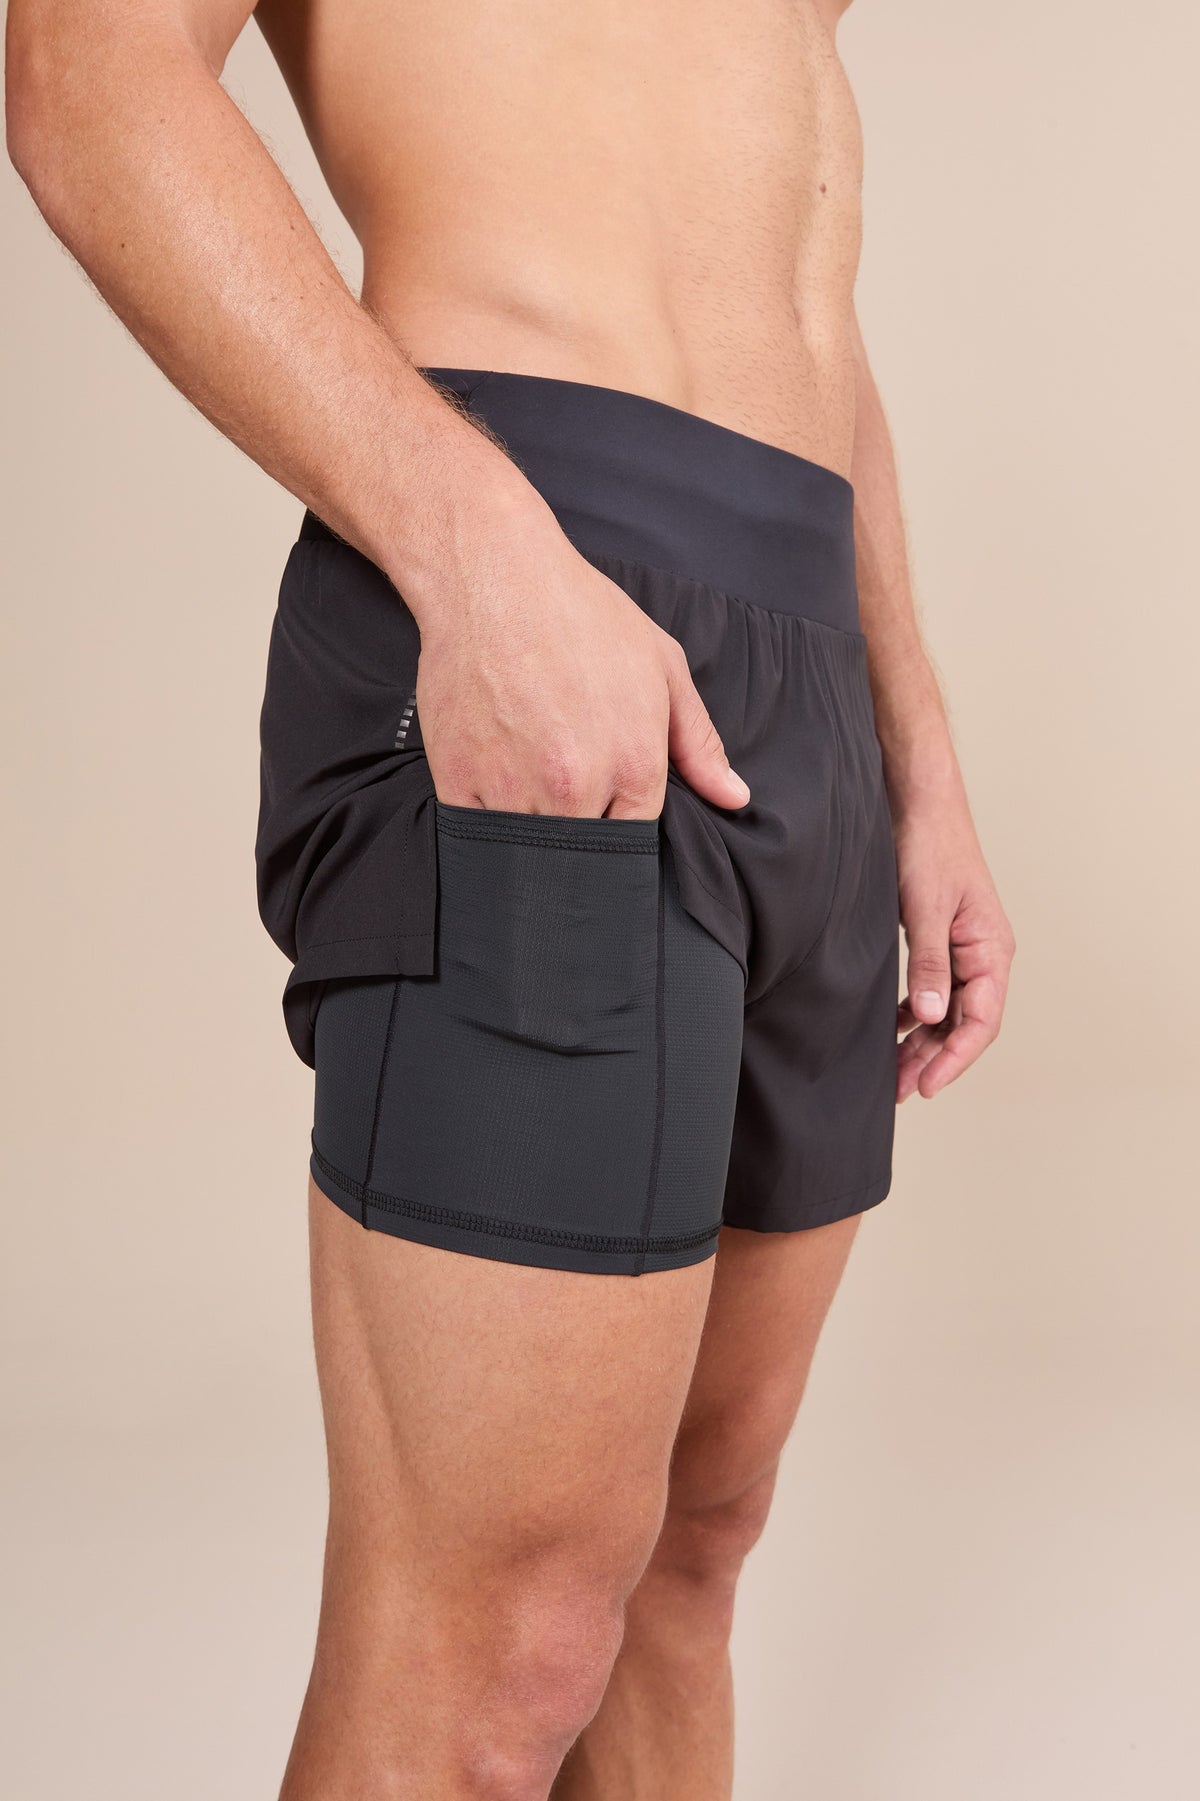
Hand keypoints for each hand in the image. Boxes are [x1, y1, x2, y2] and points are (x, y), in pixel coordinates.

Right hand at [410, 484, 750, 819]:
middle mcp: (576, 785)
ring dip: (533, 838)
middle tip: (569, 808)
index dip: (624, 839)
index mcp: (634, 763)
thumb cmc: (581, 615)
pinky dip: (487, 825)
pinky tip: (496, 789)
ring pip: (528, 853)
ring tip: (532, 791)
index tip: (610, 821)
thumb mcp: (662, 668)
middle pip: (584, 858)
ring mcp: (514, 786)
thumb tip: (733, 796)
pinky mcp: (459, 779)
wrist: (495, 576)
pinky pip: (476, 835)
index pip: (637, 845)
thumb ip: (700, 743)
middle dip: (581, 845)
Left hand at [893, 789, 1014, 1100]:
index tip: (927, 1085)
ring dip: (923, 1042)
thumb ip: (929, 964)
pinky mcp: (939, 940)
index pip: (982, 1020)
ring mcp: (961, 948)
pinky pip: (933, 990)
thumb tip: (930, 1018)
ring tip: (893, 1072)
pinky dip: (914, 1014)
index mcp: (991, 948)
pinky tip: (893, 1029)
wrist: (918, 801)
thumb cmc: (929, 845)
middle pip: (965, 1023)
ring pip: (947, 1011)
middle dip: (934, 1059)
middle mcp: (983, 953)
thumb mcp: (924, 908)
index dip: (955, 1058)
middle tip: (900, 1090)